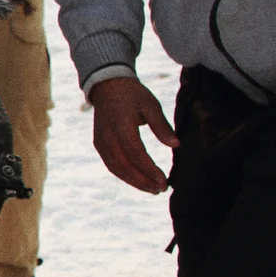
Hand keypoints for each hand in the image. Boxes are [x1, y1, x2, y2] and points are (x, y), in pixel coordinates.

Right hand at [86, 75, 176, 192]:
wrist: (108, 86)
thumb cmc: (133, 95)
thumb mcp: (151, 105)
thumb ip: (162, 126)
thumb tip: (176, 145)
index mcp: (121, 127)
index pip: (136, 155)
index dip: (150, 170)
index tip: (164, 181)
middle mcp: (108, 137)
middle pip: (125, 167)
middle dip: (143, 181)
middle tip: (160, 190)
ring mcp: (101, 142)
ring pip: (116, 169)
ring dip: (134, 182)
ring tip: (151, 189)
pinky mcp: (99, 145)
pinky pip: (111, 165)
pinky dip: (125, 175)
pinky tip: (138, 180)